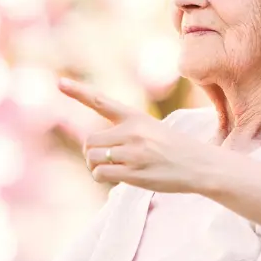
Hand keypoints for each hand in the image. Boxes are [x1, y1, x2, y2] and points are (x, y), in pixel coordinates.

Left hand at [60, 78, 228, 193]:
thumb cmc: (176, 150)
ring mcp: (133, 152)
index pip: (101, 101)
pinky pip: (100, 174)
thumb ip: (125, 133)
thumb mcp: (153, 130)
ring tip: (115, 169)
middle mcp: (132, 132)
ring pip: (92, 159)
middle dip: (92, 153)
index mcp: (136, 117)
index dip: (78, 92)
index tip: (59, 82)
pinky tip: (117, 178)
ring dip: (96, 167)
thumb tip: (91, 151)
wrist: (201, 165)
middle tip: (107, 160)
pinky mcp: (134, 172)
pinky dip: (102, 177)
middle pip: (90, 142)